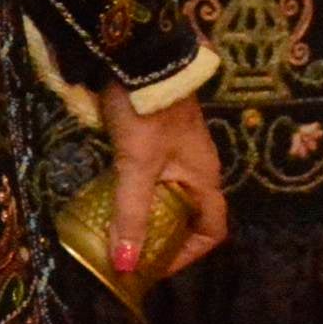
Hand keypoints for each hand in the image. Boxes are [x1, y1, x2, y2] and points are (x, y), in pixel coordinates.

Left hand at [102, 84, 229, 281]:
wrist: (141, 57)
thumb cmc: (146, 113)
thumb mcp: (137, 166)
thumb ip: (131, 214)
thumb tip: (125, 266)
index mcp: (205, 177)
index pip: (213, 229)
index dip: (189, 254)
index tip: (155, 265)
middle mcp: (197, 168)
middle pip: (188, 216)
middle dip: (161, 239)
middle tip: (128, 253)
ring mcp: (178, 151)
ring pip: (167, 197)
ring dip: (145, 217)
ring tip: (115, 232)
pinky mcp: (157, 138)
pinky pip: (153, 179)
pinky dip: (135, 195)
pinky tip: (109, 198)